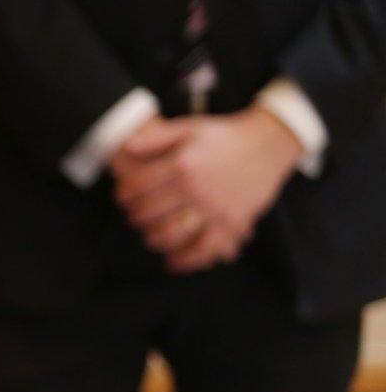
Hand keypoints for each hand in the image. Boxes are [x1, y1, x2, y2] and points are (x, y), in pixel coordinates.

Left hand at [110, 109, 300, 272]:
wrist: (268, 144)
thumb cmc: (224, 135)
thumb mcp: (189, 128)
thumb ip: (155, 139)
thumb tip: (126, 147)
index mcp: (181, 164)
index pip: (137, 187)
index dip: (123, 195)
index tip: (123, 198)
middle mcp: (195, 188)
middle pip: (149, 212)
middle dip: (135, 217)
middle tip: (134, 217)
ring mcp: (214, 208)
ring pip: (170, 234)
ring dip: (153, 239)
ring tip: (150, 235)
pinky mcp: (232, 222)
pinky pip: (204, 249)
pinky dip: (186, 260)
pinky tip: (172, 263)